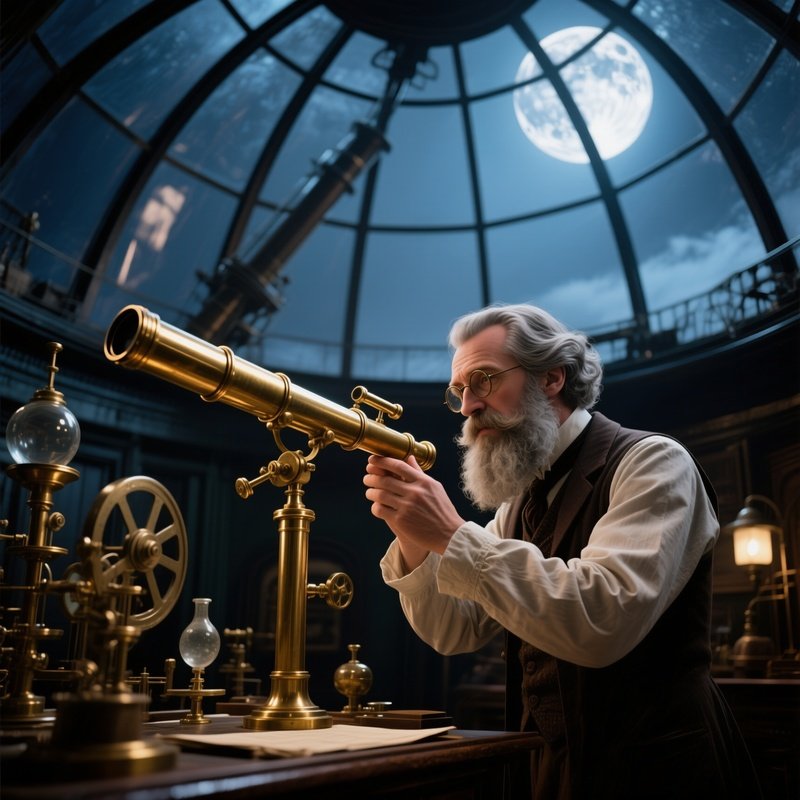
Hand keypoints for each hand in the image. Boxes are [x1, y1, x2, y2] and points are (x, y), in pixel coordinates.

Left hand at [363, 454, 465, 569]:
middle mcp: (415, 492)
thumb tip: (409, 457)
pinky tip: (376, 507)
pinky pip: (380, 510)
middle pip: (385, 480)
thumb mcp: (434, 488)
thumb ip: (419, 473)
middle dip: (372, 478)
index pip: (398, 465)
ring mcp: (407, 507)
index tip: (372, 460)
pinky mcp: (401, 521)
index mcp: (423, 482)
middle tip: (367, 478)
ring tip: (370, 492)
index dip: (382, 461)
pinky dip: (375, 507)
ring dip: (371, 492)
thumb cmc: (442, 510)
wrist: (449, 535)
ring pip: (380, 495)